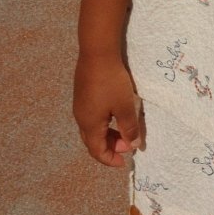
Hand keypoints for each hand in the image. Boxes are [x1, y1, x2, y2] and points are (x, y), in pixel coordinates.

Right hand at [73, 51, 142, 165]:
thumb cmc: (112, 82)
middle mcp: (80, 118)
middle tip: (129, 144)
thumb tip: (134, 145)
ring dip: (108, 134)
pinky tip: (115, 114)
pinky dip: (104, 123)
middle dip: (111, 147)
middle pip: (93, 141)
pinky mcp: (82, 94)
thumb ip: (129, 128)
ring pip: (92, 129)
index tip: (125, 161)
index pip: (97, 151)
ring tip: (125, 130)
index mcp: (89, 124)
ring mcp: (79, 105)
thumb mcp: (125, 106)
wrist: (97, 53)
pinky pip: (91, 117)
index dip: (111, 159)